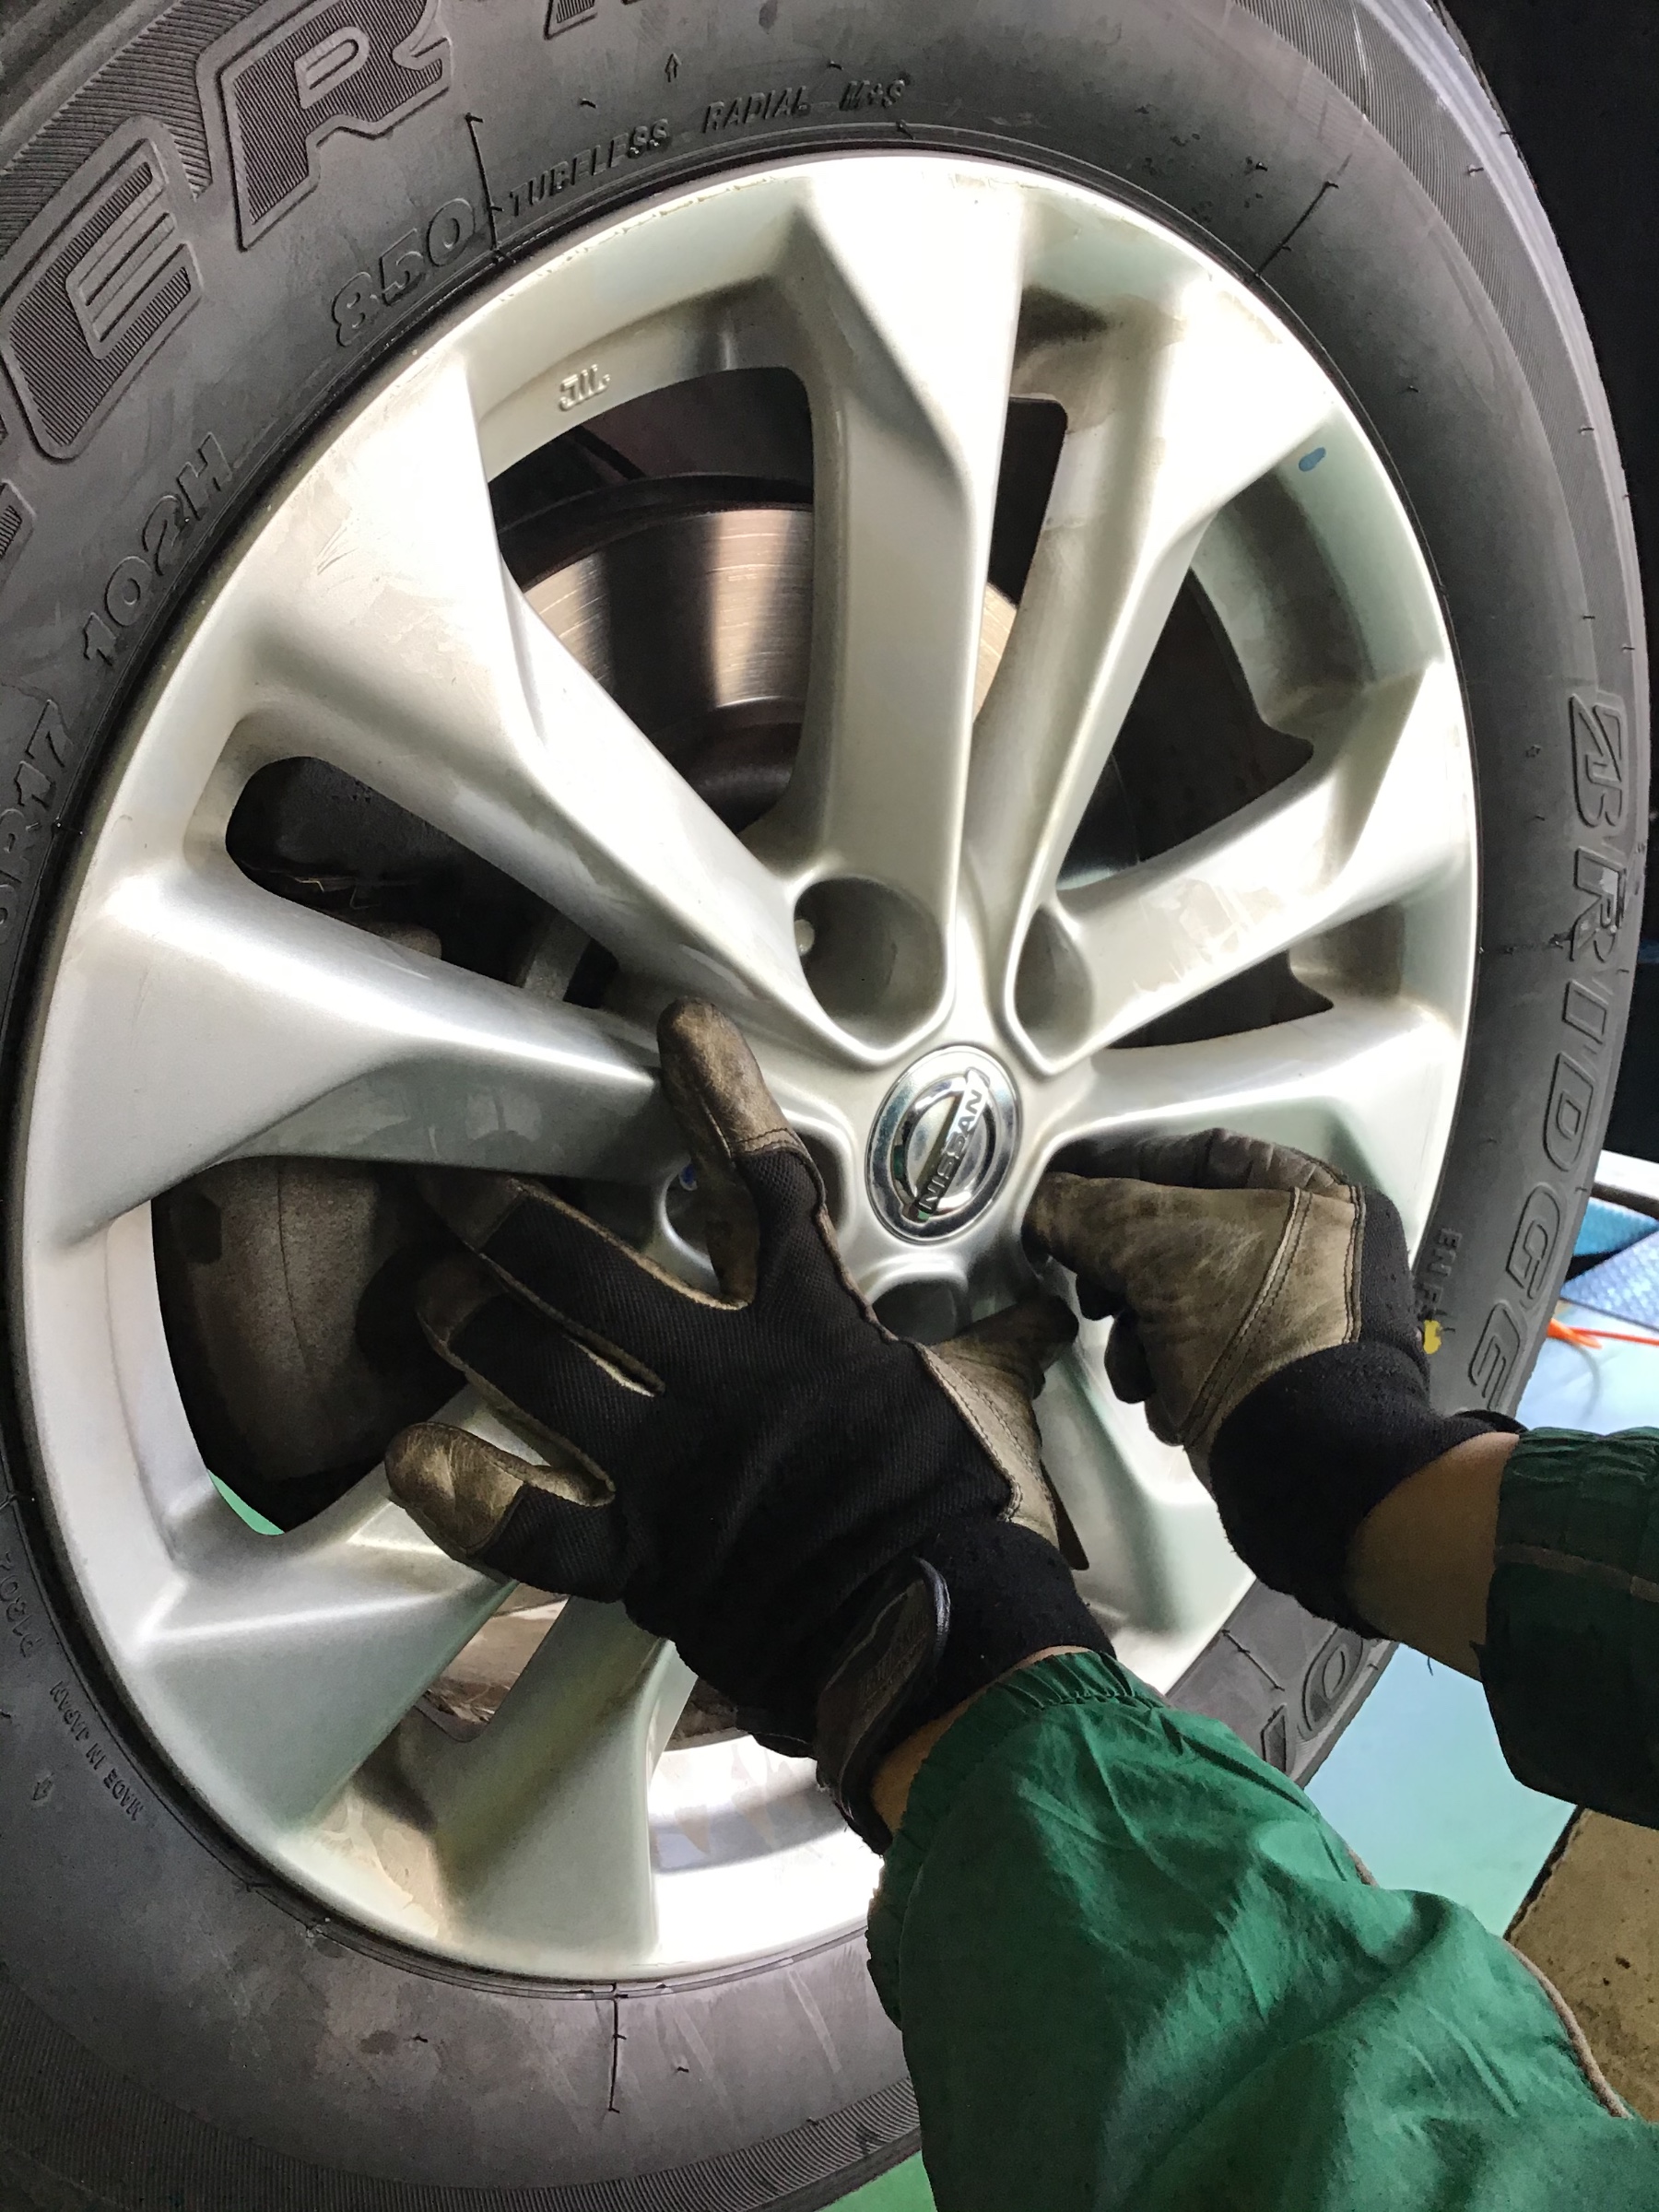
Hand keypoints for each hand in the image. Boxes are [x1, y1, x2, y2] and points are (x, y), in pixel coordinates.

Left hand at [388, 999, 1099, 1844]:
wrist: (945, 1643)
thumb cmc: (969, 1518)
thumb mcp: (991, 1401)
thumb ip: (993, 1341)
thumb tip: (1044, 1307)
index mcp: (815, 1325)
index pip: (760, 1179)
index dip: (716, 1096)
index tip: (673, 1032)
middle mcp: (726, 1377)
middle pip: (592, 1272)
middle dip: (511, 1221)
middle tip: (457, 1190)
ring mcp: (676, 1465)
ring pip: (544, 1377)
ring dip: (476, 1330)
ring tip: (432, 1297)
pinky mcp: (648, 1556)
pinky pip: (535, 1525)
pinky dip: (468, 1494)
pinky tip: (415, 1457)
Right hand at [1026, 1129, 1515, 1625]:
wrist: (1308, 1471)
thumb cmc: (1267, 1349)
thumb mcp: (1157, 1251)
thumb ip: (1090, 1211)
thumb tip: (1047, 1207)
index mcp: (1317, 1196)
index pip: (1200, 1153)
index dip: (1128, 1167)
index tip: (1078, 1188)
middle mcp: (1319, 1253)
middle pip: (1184, 1233)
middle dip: (1126, 1269)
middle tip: (1095, 1284)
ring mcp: (1301, 1319)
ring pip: (1183, 1298)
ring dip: (1138, 1330)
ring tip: (1136, 1360)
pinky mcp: (1279, 1377)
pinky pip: (1201, 1350)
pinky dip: (1169, 1370)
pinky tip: (1163, 1393)